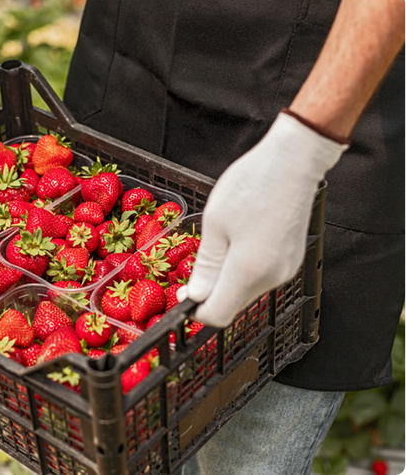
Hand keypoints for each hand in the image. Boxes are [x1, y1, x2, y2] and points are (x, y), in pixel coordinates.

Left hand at [178, 111, 347, 326]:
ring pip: (245, 291)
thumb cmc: (252, 185)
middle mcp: (271, 278)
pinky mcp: (291, 261)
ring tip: (219, 245)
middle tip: (194, 266)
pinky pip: (260, 277)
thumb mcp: (215, 224)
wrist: (294, 161)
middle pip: (232, 305)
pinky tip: (237, 243)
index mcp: (248, 272)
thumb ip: (206, 266)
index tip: (183, 293)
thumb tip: (195, 296)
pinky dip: (242, 270)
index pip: (217, 315)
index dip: (196, 310)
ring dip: (226, 280)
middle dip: (209, 293)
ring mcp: (285, 270)